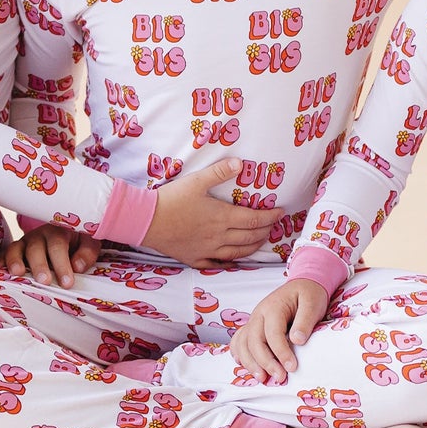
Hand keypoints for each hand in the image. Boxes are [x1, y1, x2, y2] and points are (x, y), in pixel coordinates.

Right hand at [0, 226, 101, 288]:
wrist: (66, 232)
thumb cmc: (77, 243)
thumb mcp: (88, 242)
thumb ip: (87, 252)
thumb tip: (78, 267)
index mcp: (59, 231)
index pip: (59, 245)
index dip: (62, 264)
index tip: (67, 283)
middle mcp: (40, 235)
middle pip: (37, 248)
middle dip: (40, 265)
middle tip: (44, 281)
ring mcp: (25, 242)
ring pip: (16, 248)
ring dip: (15, 260)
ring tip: (17, 274)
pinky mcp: (15, 250)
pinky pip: (4, 253)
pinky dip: (0, 260)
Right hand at [144, 158, 269, 266]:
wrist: (146, 220)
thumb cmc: (171, 199)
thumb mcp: (196, 181)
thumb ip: (219, 172)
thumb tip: (241, 164)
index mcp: (221, 217)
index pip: (254, 219)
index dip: (270, 217)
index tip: (280, 212)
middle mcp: (218, 237)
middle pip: (250, 237)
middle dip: (266, 231)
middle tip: (274, 225)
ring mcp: (207, 250)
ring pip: (238, 252)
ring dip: (254, 246)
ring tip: (262, 240)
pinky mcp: (195, 259)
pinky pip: (218, 263)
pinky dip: (230, 262)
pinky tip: (234, 259)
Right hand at [231, 280, 330, 383]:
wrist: (302, 285)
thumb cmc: (308, 295)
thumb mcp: (313, 304)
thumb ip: (305, 321)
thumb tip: (297, 340)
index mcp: (273, 307)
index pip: (272, 333)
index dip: (281, 352)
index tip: (292, 367)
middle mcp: (259, 314)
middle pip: (254, 341)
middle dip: (265, 362)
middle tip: (280, 377)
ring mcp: (253, 320)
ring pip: (243, 343)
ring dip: (250, 363)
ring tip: (262, 378)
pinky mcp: (253, 327)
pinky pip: (239, 341)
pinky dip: (239, 354)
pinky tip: (245, 365)